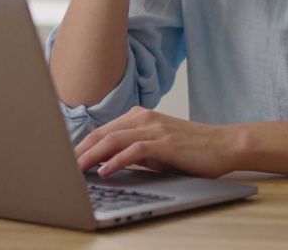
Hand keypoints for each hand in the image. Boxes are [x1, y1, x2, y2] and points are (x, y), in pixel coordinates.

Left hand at [74, 106, 241, 178]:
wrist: (224, 145)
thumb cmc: (192, 149)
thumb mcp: (157, 148)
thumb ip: (134, 150)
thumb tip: (107, 162)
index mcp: (140, 117)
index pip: (102, 130)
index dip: (82, 145)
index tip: (67, 159)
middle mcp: (144, 118)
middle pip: (102, 133)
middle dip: (80, 150)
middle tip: (63, 166)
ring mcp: (154, 128)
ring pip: (113, 140)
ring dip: (91, 156)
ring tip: (76, 169)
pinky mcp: (164, 142)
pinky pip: (133, 150)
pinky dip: (115, 160)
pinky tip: (105, 171)